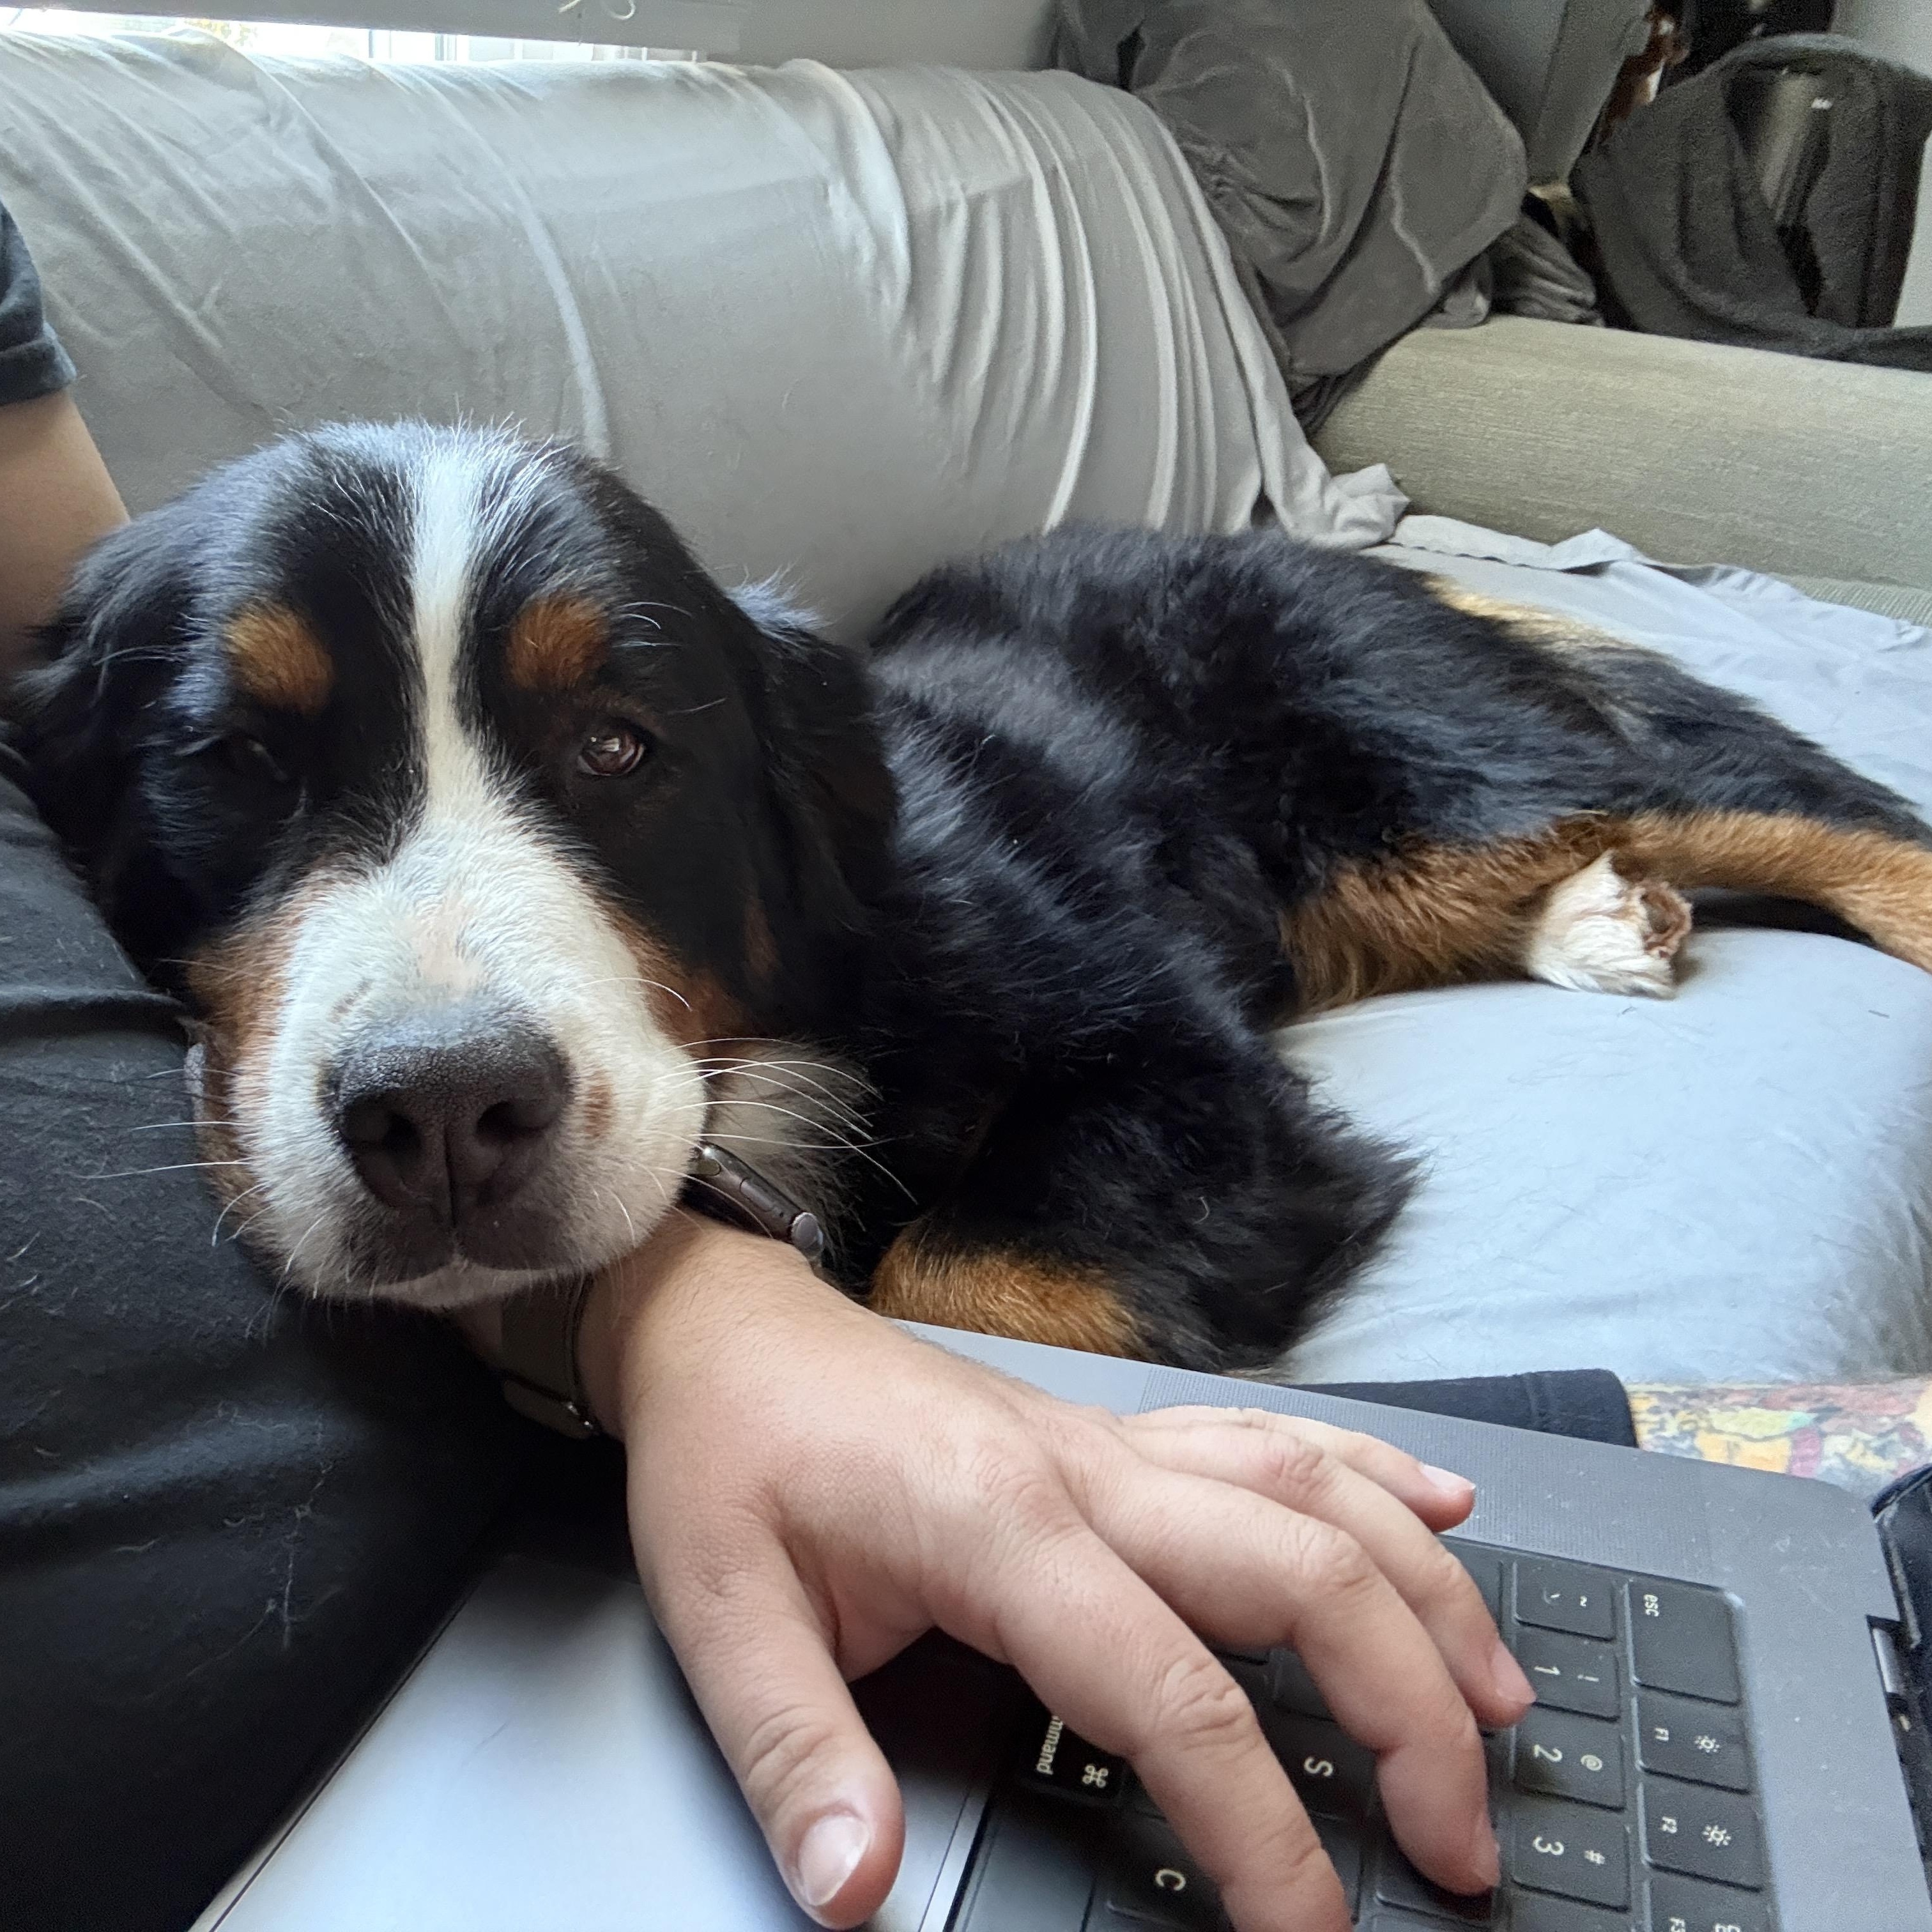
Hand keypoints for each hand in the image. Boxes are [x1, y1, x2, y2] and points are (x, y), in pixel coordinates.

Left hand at [577, 1215, 1531, 1930]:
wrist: (727, 1327)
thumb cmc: (729, 1455)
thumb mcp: (721, 1612)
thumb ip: (795, 1757)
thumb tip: (856, 1892)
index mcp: (1001, 1529)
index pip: (1175, 1699)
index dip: (1261, 1835)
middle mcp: (1088, 1473)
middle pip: (1305, 1577)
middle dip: (1410, 1714)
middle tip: (1460, 1841)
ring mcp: (1114, 1444)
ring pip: (1318, 1497)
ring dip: (1425, 1595)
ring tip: (1502, 1700)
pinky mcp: (1114, 1434)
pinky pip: (1274, 1437)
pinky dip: (1374, 1473)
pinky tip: (1442, 1507)